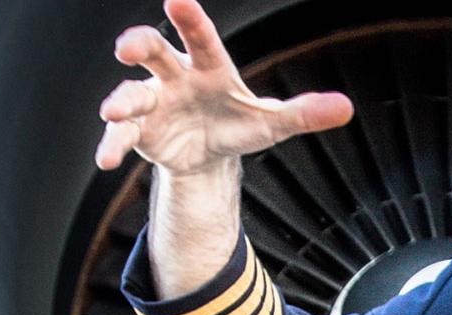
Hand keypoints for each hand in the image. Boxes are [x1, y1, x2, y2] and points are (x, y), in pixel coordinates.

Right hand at [94, 0, 352, 173]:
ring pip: (131, 93)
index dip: (189, 18)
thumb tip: (346, 108)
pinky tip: (105, 160)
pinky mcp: (138, 131)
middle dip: (139, 44)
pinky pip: (121, 135)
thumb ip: (303, 112)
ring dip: (120, 101)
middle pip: (154, 52)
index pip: (201, 37)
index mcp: (209, 66)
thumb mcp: (271, 122)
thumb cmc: (237, 123)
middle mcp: (175, 76)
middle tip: (127, 48)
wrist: (209, 153)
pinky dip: (111, 145)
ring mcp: (152, 101)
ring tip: (113, 111)